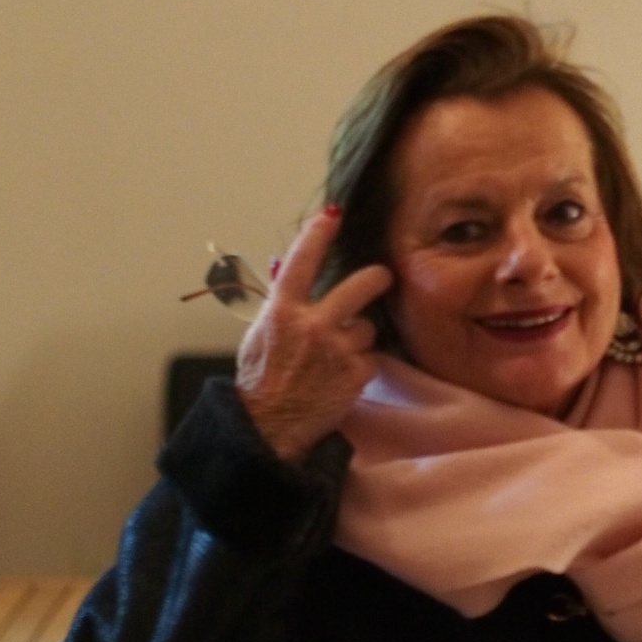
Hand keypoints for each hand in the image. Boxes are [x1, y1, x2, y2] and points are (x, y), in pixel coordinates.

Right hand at [235, 210, 392, 460]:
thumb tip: (285, 271)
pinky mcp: (355, 374)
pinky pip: (371, 356)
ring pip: (367, 326)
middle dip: (377, 278)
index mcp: (281, 311)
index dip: (318, 234)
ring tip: (340, 353)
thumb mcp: (260, 334)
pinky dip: (362, 364)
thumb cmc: (260, 381)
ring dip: (360, 336)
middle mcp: (312, 325)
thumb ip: (280, 304)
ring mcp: (337, 349)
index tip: (333, 214)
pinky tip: (344, 375)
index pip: (302, 261)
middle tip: (382, 278)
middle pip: (360, 285)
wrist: (268, 428)